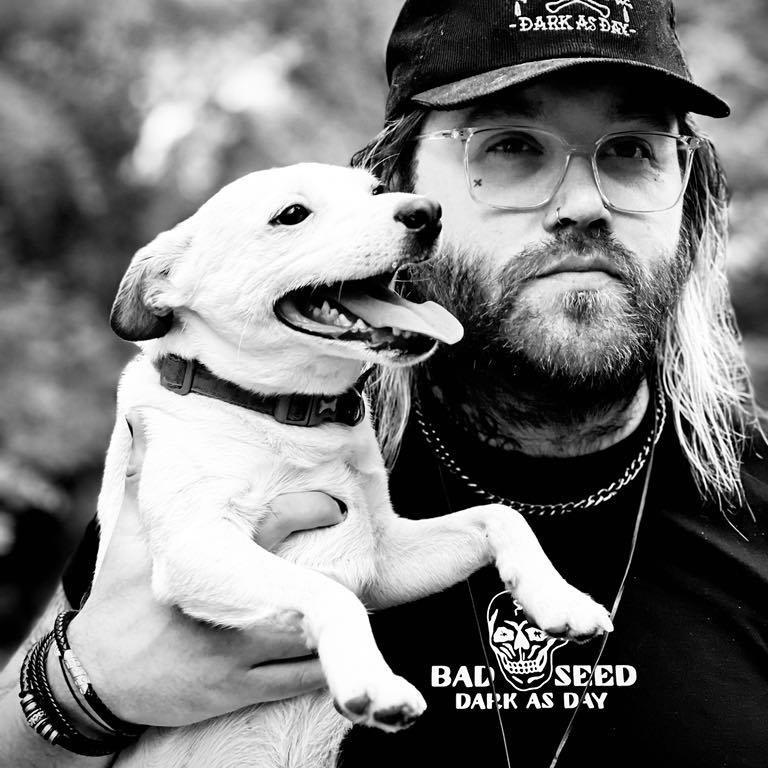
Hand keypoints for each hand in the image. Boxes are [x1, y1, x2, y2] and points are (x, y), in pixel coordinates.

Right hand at [59, 411, 344, 727]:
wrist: (93, 681)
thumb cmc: (117, 600)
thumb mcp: (125, 538)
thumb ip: (143, 479)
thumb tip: (143, 419)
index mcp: (202, 566)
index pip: (269, 528)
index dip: (310, 512)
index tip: (336, 506)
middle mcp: (223, 611)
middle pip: (302, 590)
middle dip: (338, 575)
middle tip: (363, 556)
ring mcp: (233, 654)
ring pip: (306, 641)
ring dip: (334, 622)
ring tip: (353, 599)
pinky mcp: (236, 690)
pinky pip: (295, 681)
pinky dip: (320, 663)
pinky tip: (335, 646)